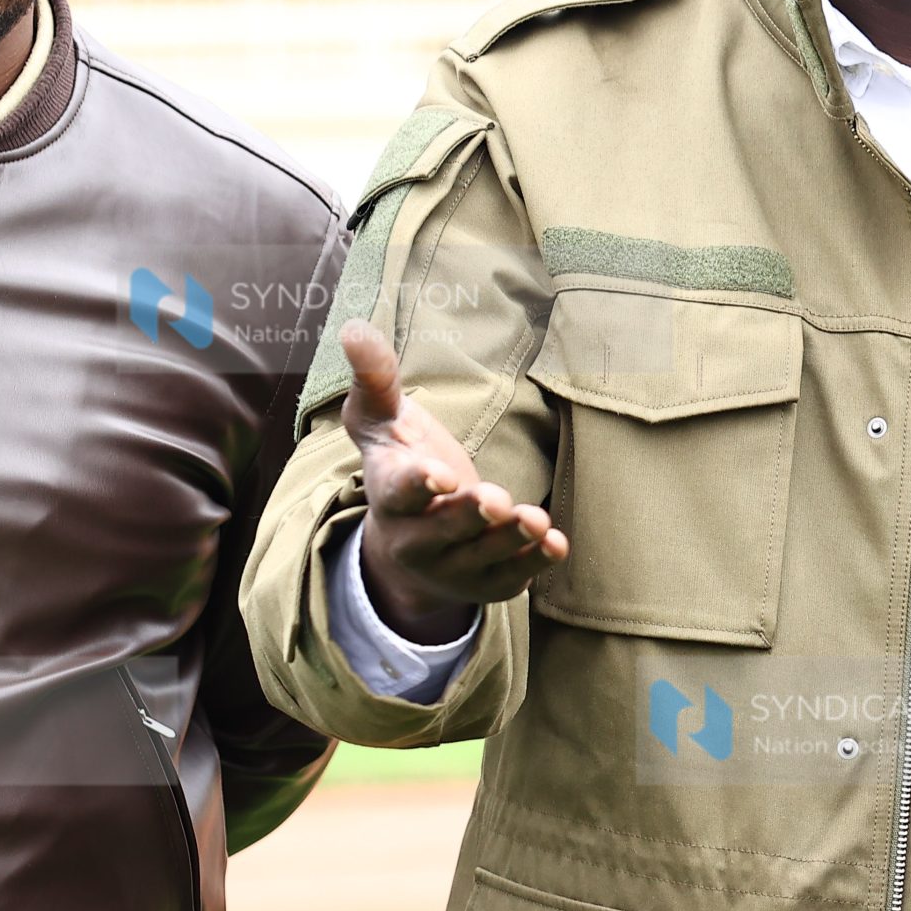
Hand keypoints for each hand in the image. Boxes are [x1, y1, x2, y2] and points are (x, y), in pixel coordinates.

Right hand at [341, 319, 565, 642]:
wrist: (407, 538)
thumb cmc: (398, 460)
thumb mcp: (381, 419)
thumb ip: (375, 377)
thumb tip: (354, 327)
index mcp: (388, 494)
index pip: (399, 493)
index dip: (419, 485)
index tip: (440, 475)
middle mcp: (413, 538)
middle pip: (442, 531)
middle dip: (469, 515)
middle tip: (496, 499)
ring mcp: (448, 566)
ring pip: (479, 558)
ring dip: (508, 540)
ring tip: (535, 519)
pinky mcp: (482, 583)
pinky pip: (508, 579)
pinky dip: (532, 564)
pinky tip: (556, 543)